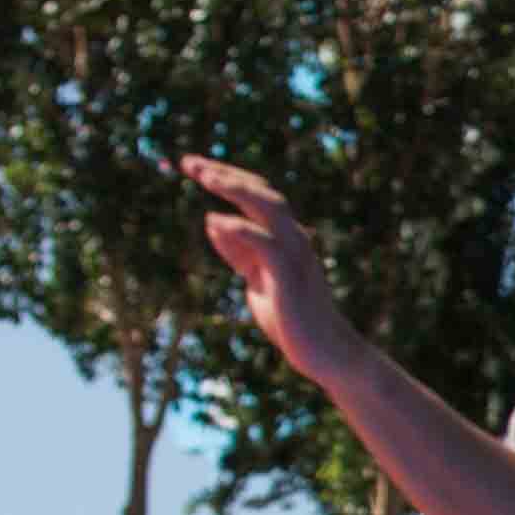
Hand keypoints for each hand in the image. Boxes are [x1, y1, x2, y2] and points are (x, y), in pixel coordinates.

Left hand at [180, 158, 359, 375]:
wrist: (324, 352)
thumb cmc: (291, 319)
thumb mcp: (255, 279)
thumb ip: (238, 251)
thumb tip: (212, 220)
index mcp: (286, 238)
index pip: (257, 196)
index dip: (227, 178)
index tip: (195, 166)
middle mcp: (294, 238)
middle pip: (261, 192)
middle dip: (226, 175)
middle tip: (190, 163)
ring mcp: (295, 254)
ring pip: (269, 208)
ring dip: (236, 190)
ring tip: (207, 177)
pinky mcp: (290, 275)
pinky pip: (266, 244)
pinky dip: (241, 229)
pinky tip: (216, 221)